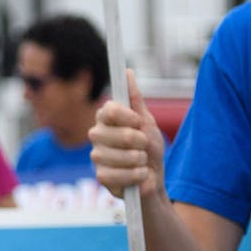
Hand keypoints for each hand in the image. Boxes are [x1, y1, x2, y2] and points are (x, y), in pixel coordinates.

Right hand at [88, 70, 166, 200]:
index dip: (128, 117)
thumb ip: (135, 99)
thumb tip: (127, 72)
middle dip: (141, 143)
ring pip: (123, 156)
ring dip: (141, 160)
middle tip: (143, 146)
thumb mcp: (146, 122)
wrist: (154, 179)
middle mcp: (97, 135)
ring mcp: (97, 156)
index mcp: (106, 119)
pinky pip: (120, 174)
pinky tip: (138, 176)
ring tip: (141, 162)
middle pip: (121, 134)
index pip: (109, 109)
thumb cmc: (149, 149)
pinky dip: (137, 176)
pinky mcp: (101, 176)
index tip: (139, 123)